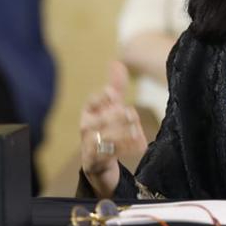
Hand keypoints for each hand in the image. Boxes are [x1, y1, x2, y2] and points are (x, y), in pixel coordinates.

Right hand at [79, 61, 146, 197]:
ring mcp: (88, 145)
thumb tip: (117, 62)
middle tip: (132, 113)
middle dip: (116, 116)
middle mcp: (86, 128)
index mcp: (89, 112)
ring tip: (137, 131)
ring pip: (105, 138)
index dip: (101, 98)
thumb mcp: (111, 107)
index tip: (112, 94)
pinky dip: (126, 149)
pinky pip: (109, 155)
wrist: (98, 163)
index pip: (92, 102)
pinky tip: (140, 145)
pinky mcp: (94, 161)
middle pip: (100, 120)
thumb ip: (115, 86)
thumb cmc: (105, 128)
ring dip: (123, 134)